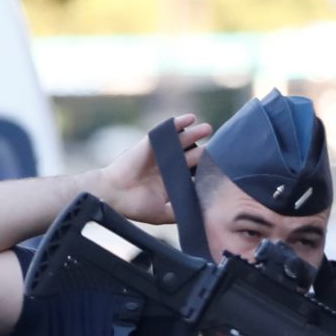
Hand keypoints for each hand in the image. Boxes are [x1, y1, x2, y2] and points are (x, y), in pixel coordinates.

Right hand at [93, 115, 209, 226]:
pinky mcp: (150, 143)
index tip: (221, 169)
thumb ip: (181, 212)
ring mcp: (160, 154)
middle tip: (219, 148)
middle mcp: (167, 167)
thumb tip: (202, 217)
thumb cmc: (136, 206)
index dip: (206, 170)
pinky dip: (177, 123)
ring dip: (195, 133)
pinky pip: (166, 131)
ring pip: (181, 141)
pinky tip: (190, 118)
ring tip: (208, 128)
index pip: (192, 174)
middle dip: (204, 151)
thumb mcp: (163, 214)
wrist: (114, 195)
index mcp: (171, 182)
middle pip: (191, 156)